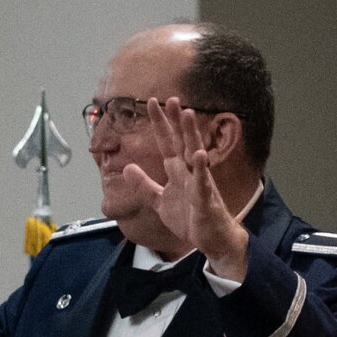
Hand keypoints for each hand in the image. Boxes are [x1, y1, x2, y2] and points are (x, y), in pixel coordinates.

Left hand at [118, 98, 250, 280]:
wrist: (209, 238)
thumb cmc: (189, 217)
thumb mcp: (159, 201)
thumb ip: (144, 185)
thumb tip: (127, 167)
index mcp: (177, 171)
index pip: (166, 143)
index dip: (159, 124)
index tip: (151, 103)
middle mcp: (189, 172)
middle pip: (181, 141)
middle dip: (175, 121)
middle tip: (170, 98)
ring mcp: (199, 183)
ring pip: (195, 154)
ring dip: (191, 134)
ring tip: (187, 114)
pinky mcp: (205, 199)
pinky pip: (203, 182)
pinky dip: (200, 170)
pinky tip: (199, 155)